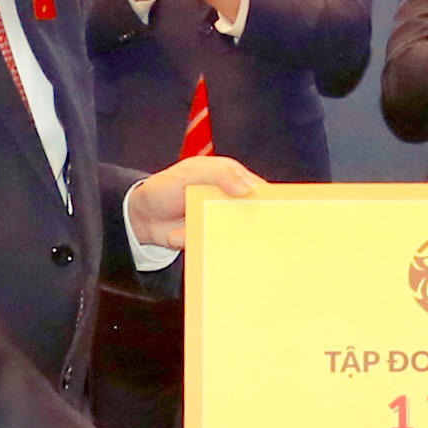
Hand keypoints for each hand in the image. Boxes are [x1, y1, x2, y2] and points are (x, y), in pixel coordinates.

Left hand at [129, 151, 268, 249]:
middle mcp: (231, 204)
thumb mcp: (191, 172)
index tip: (285, 213)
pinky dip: (223, 254)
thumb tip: (248, 189)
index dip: (274, 202)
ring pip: (242, 237)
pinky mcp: (210, 242)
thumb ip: (219, 174)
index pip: (260, 191)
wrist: (141, 216)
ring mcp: (221, 225)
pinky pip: (223, 250)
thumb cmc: (166, 187)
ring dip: (244, 243)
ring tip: (249, 250)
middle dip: (263, 227)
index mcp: (232, 181)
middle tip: (271, 237)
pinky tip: (220, 256)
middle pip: (256, 217)